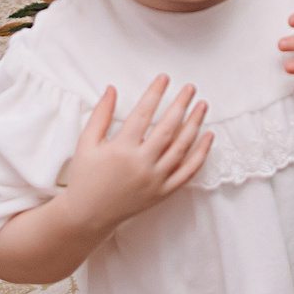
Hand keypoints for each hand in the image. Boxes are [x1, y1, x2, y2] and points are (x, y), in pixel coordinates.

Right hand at [64, 78, 210, 230]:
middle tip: (190, 88)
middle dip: (181, 104)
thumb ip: (100, 115)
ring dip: (195, 124)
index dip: (155, 93)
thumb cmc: (85, 177)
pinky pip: (187, 172)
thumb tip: (112, 88)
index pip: (143, 114)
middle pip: (167, 128)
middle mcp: (141, 164)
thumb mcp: (86, 143)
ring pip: (181, 148)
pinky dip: (201, 154)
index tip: (164, 78)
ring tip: (202, 105)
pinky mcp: (162, 192)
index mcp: (121, 149)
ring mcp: (154, 180)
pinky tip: (208, 137)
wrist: (87, 215)